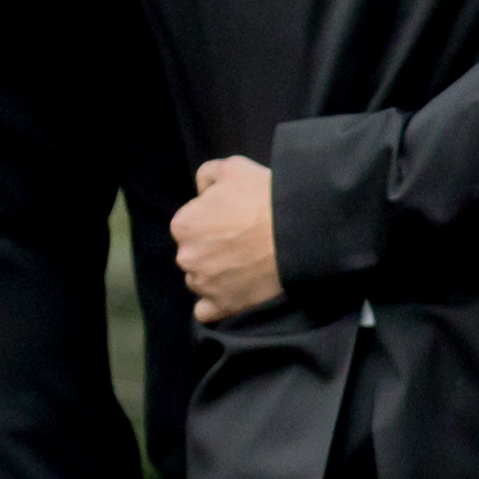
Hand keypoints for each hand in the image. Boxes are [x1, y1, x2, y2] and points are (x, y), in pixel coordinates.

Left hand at [175, 156, 281, 321]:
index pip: (190, 224)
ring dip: (214, 275)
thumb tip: (202, 191)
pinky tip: (232, 292)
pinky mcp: (222, 306)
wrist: (295, 233)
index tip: (235, 221)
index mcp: (183, 224)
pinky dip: (215, 303)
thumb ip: (207, 175)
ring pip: (200, 280)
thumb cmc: (263, 197)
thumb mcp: (233, 167)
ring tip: (244, 266)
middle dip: (211, 249)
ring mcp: (203, 284)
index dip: (212, 221)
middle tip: (242, 242)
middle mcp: (186, 256)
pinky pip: (207, 311)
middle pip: (194, 253)